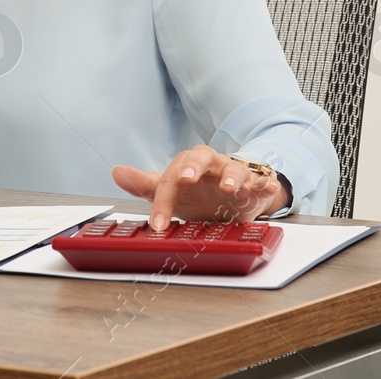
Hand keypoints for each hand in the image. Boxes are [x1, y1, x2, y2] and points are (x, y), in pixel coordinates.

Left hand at [111, 145, 288, 229]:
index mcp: (187, 165)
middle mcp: (210, 164)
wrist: (232, 196)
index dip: (162, 202)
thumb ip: (144, 185)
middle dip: (193, 166)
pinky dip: (263, 183)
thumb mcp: (171, 191)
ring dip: (231, 177)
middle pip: (201, 156)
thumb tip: (115, 172)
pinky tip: (265, 187)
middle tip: (185, 178)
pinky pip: (262, 181)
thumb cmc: (197, 191)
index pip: (169, 179)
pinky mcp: (256, 185)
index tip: (157, 225)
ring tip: (229, 188)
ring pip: (234, 168)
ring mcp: (234, 173)